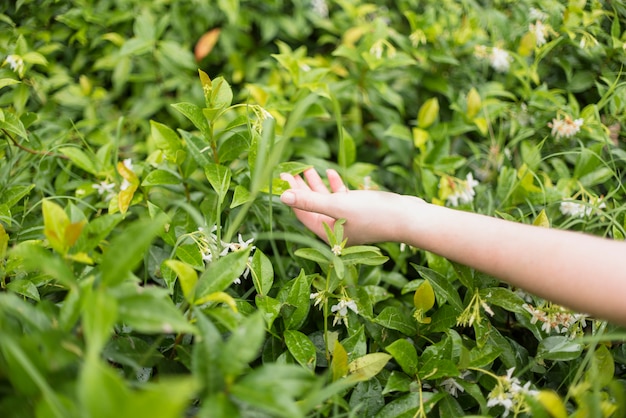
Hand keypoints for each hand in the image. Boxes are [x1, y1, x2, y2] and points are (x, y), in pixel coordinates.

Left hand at [280, 168, 422, 244]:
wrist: (408, 218)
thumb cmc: (374, 214)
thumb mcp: (338, 205)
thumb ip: (309, 201)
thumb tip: (282, 197)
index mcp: (327, 233)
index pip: (301, 213)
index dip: (290, 194)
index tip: (281, 177)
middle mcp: (336, 229)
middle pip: (311, 206)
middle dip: (300, 188)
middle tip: (287, 170)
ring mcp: (348, 220)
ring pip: (326, 200)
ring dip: (316, 184)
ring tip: (307, 167)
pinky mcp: (360, 211)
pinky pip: (341, 198)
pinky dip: (335, 186)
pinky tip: (330, 172)